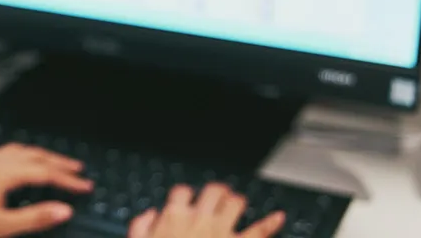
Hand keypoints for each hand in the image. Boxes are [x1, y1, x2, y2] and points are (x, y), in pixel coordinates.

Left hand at [0, 143, 92, 237]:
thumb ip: (36, 217)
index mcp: (0, 172)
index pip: (43, 171)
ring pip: (18, 150)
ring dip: (40, 156)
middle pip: (33, 155)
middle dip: (58, 162)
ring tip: (57, 164)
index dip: (67, 179)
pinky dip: (20, 155)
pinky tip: (21, 161)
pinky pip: (2, 152)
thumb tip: (64, 209)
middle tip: (78, 170)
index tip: (85, 186)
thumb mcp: (4, 226)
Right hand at [129, 184, 286, 237]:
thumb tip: (151, 213)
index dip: (185, 195)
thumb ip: (141, 226)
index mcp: (174, 217)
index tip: (187, 201)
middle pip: (213, 190)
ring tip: (238, 205)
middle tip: (218, 197)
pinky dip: (271, 223)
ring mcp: (222, 231)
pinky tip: (279, 217)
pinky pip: (259, 231)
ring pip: (236, 202)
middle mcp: (200, 219)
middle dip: (216, 192)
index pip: (182, 191)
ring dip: (237, 202)